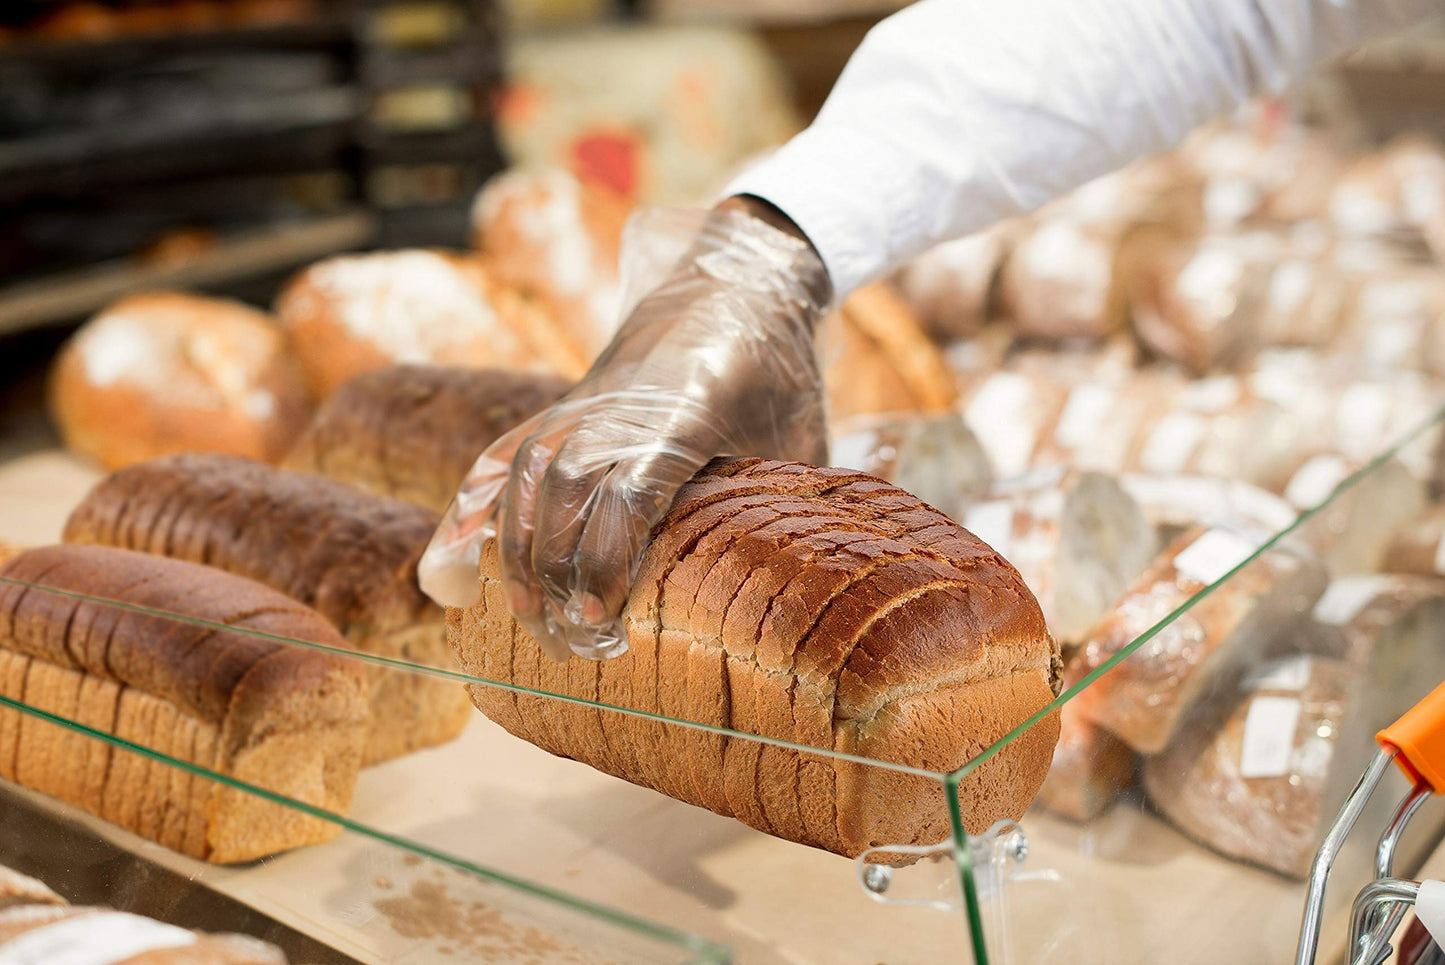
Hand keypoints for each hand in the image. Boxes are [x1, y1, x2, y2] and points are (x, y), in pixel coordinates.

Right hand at [420, 199, 830, 659]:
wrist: (734, 283)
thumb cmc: (777, 372)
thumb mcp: (798, 434)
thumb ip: (789, 502)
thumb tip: (794, 588)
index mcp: (683, 413)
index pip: (627, 492)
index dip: (606, 561)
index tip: (600, 620)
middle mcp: (617, 409)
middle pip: (566, 496)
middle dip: (559, 577)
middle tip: (573, 646)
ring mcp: (580, 406)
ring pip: (528, 481)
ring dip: (518, 556)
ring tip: (530, 620)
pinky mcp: (561, 409)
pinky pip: (502, 461)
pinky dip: (472, 515)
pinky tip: (451, 571)